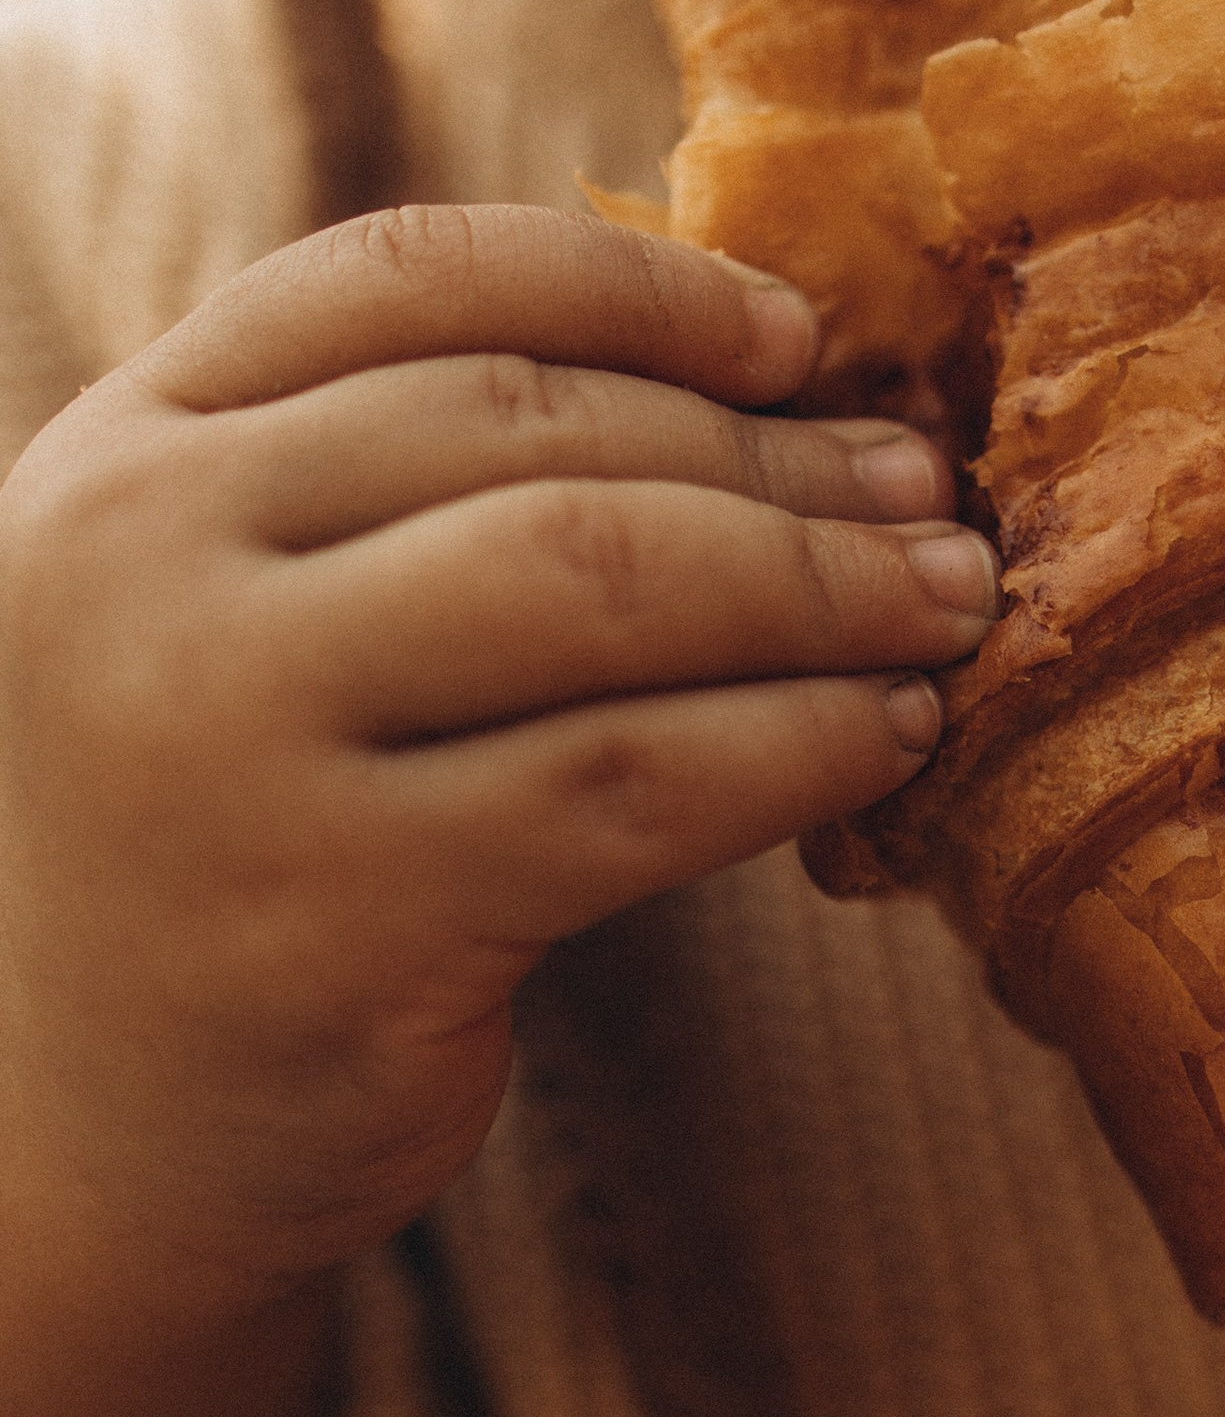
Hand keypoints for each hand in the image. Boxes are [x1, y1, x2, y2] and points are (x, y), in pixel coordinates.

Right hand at [0, 205, 998, 1304]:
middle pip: (537, 432)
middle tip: (929, 492)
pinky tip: (883, 740)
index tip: (803, 339)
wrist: (83, 1136)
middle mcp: (148, 566)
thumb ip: (396, 485)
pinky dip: (793, 748)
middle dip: (773, 457)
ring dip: (819, 591)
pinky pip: (636, 786)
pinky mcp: (342, 918)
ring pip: (605, 589)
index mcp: (128, 450)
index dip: (635, 287)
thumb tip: (775, 386)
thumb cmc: (224, 844)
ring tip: (946, 604)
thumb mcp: (239, 613)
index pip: (409, 280)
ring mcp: (229, 742)